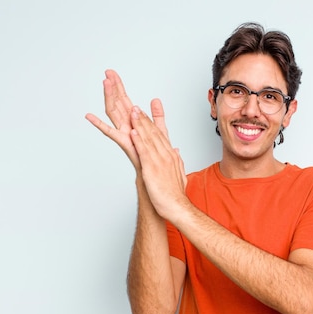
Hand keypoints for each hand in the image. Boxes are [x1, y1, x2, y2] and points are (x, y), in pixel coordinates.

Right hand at [85, 70, 169, 171]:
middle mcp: (126, 129)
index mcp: (134, 125)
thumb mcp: (159, 133)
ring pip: (114, 113)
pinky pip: (111, 133)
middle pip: (118, 104)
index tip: (113, 74)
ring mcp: (124, 136)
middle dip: (113, 88)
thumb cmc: (154, 162)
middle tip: (107, 73)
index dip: (119, 87)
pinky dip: (100, 125)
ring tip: (105, 83)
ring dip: (109, 98)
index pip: (126, 102)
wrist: (154, 182)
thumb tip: (156, 101)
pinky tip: (89, 116)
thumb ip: (157, 117)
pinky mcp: (125, 145)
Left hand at [129, 103, 187, 220]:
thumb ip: (177, 160)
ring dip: (139, 124)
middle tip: (136, 106)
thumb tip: (177, 151)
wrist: (177, 207)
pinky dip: (138, 140)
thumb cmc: (175, 195)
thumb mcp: (179, 173)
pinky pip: (144, 151)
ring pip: (148, 138)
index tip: (146, 111)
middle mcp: (166, 155)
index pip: (161, 135)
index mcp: (171, 156)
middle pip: (154, 133)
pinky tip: (133, 131)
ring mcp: (159, 161)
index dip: (152, 122)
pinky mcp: (152, 168)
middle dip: (144, 118)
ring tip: (133, 112)